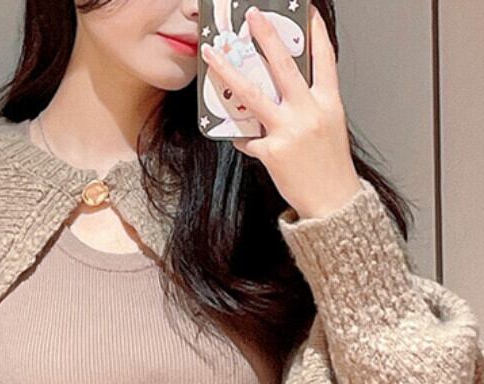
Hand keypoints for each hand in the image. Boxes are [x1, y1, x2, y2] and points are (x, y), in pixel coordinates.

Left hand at [201, 4, 362, 220]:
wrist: (332, 202)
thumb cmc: (329, 166)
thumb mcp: (328, 127)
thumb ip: (308, 107)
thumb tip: (280, 95)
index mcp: (329, 103)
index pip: (323, 58)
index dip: (315, 31)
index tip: (304, 10)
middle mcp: (309, 112)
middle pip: (284, 66)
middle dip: (267, 36)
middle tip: (252, 15)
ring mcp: (289, 130)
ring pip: (252, 94)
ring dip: (229, 71)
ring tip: (213, 55)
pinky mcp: (271, 151)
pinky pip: (247, 138)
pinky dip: (242, 138)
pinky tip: (239, 139)